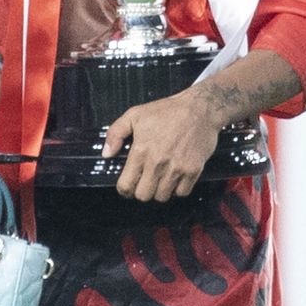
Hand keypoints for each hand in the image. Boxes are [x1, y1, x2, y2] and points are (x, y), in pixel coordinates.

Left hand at [103, 89, 223, 202]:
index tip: (127, 185)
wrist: (199, 109)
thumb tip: (107, 154)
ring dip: (159, 190)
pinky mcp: (193, 171)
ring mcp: (177, 168)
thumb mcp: (134, 115)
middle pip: (144, 196)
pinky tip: (174, 177)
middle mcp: (158, 163)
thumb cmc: (167, 111)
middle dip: (141, 190)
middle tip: (144, 181)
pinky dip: (177, 189)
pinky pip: (182, 193)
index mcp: (141, 151)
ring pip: (162, 197)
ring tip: (160, 178)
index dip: (124, 189)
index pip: (126, 186)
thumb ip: (115, 133)